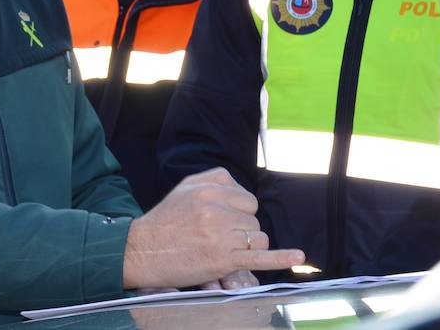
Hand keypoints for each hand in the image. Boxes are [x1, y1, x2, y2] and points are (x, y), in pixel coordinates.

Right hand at [121, 168, 304, 289]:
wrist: (141, 250)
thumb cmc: (164, 221)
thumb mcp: (185, 188)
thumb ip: (214, 180)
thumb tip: (240, 188)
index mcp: (209, 189)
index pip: (248, 200)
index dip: (238, 213)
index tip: (222, 221)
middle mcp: (217, 209)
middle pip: (254, 220)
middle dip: (241, 231)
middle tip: (217, 238)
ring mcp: (222, 235)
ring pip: (257, 238)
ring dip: (245, 246)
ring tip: (220, 249)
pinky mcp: (225, 259)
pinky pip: (260, 257)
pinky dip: (281, 258)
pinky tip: (298, 257)